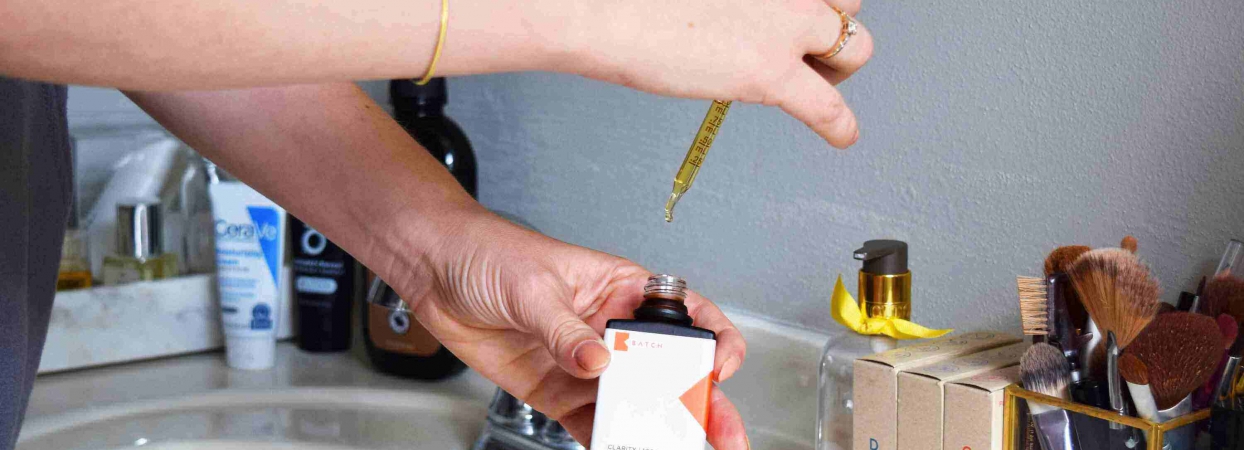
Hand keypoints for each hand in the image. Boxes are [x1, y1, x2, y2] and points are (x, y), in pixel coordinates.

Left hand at [390, 209, 748, 448]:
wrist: (435, 270)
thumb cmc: (490, 253)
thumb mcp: (533, 287)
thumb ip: (566, 330)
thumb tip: (598, 363)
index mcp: (622, 289)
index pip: (686, 314)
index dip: (714, 340)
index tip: (720, 366)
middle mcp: (612, 329)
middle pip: (670, 370)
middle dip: (702, 404)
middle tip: (723, 435)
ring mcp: (587, 365)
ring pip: (636, 404)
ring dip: (657, 431)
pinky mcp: (558, 391)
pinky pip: (593, 424)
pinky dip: (610, 443)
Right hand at [561, 0, 872, 147]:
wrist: (607, 12)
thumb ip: (739, 0)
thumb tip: (742, 16)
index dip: (816, 4)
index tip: (799, 23)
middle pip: (849, 5)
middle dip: (830, 31)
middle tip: (803, 52)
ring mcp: (785, 26)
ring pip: (856, 48)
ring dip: (839, 70)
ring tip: (814, 86)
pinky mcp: (771, 71)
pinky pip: (828, 107)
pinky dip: (840, 127)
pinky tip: (842, 137)